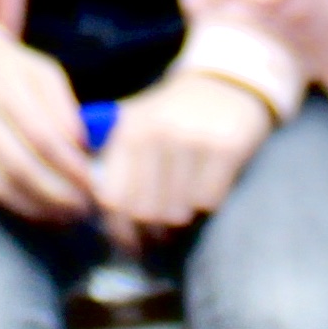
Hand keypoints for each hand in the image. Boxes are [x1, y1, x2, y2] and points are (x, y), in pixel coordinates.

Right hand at [0, 31, 94, 225]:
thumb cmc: (8, 71)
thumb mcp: (41, 73)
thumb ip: (63, 108)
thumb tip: (83, 150)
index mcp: (6, 88)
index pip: (41, 136)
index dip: (69, 165)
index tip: (91, 181)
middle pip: (20, 167)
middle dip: (57, 193)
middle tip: (83, 206)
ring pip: (0, 186)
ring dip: (37, 207)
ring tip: (66, 216)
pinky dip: (16, 207)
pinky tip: (40, 212)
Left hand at [94, 71, 272, 244]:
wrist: (226, 84)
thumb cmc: (174, 116)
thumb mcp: (135, 126)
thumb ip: (113, 163)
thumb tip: (101, 215)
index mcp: (127, 132)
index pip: (113, 199)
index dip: (119, 230)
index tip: (130, 244)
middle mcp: (155, 134)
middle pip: (145, 212)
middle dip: (153, 234)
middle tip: (161, 238)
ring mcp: (191, 140)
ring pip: (177, 212)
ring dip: (181, 223)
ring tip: (183, 216)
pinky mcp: (225, 148)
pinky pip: (208, 202)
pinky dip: (206, 208)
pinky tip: (206, 195)